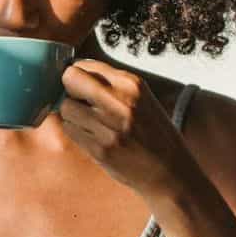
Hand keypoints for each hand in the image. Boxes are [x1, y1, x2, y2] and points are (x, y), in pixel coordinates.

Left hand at [57, 60, 190, 197]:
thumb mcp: (141, 99)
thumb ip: (111, 85)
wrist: (170, 171)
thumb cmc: (153, 134)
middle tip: (79, 103)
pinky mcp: (101, 148)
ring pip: (65, 107)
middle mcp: (121, 101)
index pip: (84, 65)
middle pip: (70, 79)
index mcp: (132, 84)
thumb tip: (73, 74)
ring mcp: (110, 126)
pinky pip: (70, 130)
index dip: (78, 76)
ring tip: (89, 124)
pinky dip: (75, 132)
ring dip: (71, 115)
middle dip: (69, 90)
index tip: (80, 87)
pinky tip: (92, 137)